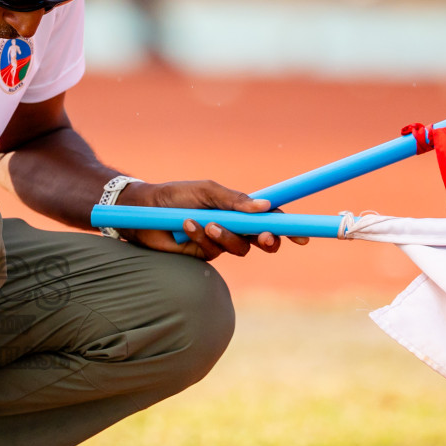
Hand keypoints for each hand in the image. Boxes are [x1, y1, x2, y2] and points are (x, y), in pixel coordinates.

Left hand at [116, 180, 309, 258]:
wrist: (143, 211)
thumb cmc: (175, 196)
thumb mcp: (206, 191)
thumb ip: (234, 200)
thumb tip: (264, 206)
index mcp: (239, 208)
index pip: (270, 218)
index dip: (288, 227)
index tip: (302, 236)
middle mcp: (234, 226)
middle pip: (263, 239)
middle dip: (268, 239)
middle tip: (264, 236)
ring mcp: (220, 242)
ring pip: (240, 248)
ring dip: (227, 236)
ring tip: (207, 222)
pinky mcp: (203, 254)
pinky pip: (214, 250)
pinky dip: (203, 237)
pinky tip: (187, 225)